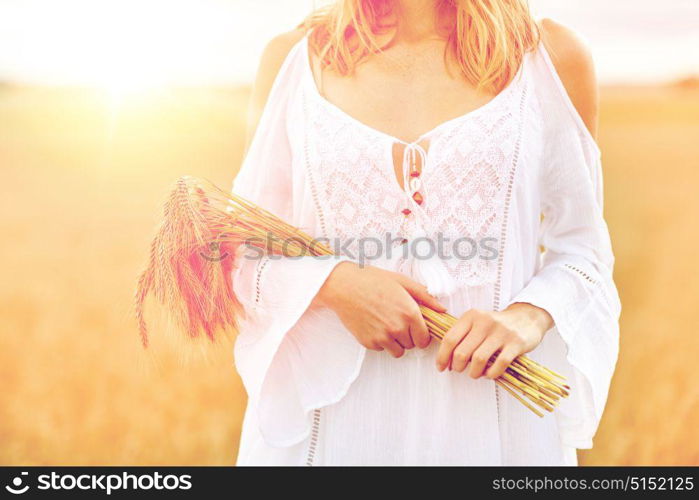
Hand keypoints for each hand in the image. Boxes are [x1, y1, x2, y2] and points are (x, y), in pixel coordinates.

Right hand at [315, 262, 445, 357]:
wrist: (344, 286)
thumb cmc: (372, 280)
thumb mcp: (402, 282)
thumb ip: (425, 297)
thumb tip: (442, 309)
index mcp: (409, 313)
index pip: (425, 339)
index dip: (422, 334)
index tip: (416, 328)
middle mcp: (397, 328)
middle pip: (412, 345)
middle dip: (408, 336)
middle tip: (398, 322)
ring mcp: (382, 337)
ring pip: (397, 351)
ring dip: (395, 342)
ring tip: (387, 325)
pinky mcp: (368, 342)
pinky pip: (381, 349)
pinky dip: (380, 341)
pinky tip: (374, 325)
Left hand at [435, 302, 552, 378]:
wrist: (526, 317)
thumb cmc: (496, 324)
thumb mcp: (476, 321)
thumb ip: (462, 335)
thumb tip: (445, 359)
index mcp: (471, 316)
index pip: (450, 338)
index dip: (442, 356)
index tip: (441, 367)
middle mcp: (485, 322)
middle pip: (462, 352)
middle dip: (457, 366)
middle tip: (459, 370)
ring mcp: (501, 332)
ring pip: (479, 359)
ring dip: (474, 372)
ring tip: (474, 374)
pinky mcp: (516, 343)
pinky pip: (499, 364)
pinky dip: (491, 374)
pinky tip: (489, 374)